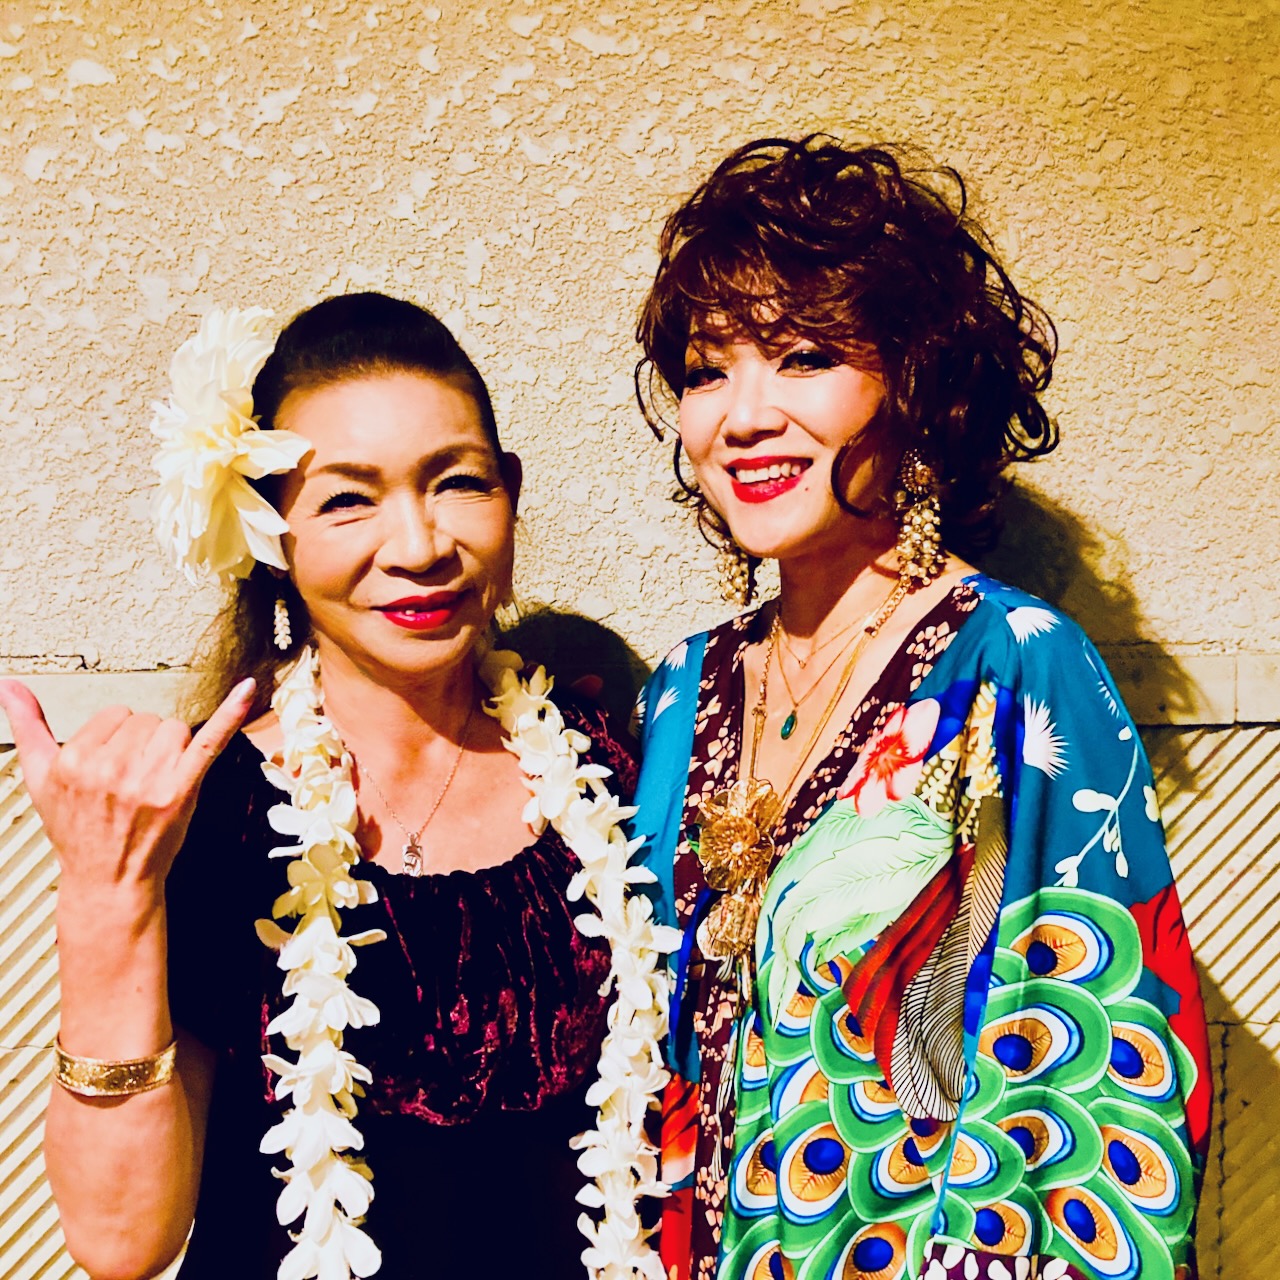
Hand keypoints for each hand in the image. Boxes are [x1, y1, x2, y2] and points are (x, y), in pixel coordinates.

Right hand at [0, 678, 254, 893]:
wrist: (107, 879)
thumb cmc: (75, 826)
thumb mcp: (39, 778)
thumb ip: (27, 726)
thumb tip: (10, 686)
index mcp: (74, 759)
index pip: (116, 714)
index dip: (118, 737)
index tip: (112, 767)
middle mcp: (110, 768)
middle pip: (147, 720)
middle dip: (143, 744)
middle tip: (131, 781)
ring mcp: (148, 779)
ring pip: (174, 728)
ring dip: (170, 750)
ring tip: (153, 782)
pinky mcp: (182, 789)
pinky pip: (210, 741)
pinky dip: (231, 714)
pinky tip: (249, 689)